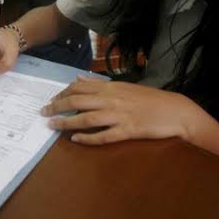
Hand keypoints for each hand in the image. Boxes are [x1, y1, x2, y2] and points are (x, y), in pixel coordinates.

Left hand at [41, 77, 201, 144]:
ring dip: (66, 122)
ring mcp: (119, 115)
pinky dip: (88, 138)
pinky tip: (76, 139)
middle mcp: (112, 99)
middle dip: (57, 107)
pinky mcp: (128, 131)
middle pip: (77, 101)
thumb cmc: (149, 99)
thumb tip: (78, 78)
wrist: (175, 110)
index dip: (62, 94)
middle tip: (43, 113)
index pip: (79, 88)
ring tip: (52, 126)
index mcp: (110, 87)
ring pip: (86, 118)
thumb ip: (99, 83)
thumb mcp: (123, 86)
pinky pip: (104, 135)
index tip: (50, 100)